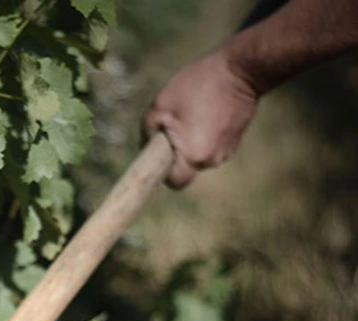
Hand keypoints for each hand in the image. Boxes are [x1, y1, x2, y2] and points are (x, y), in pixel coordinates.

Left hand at [143, 50, 259, 188]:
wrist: (242, 69)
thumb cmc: (199, 85)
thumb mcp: (161, 104)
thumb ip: (147, 131)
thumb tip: (147, 145)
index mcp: (193, 156)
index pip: (174, 182)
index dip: (164, 173)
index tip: (160, 156)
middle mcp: (212, 160)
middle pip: (186, 168)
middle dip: (176, 152)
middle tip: (173, 125)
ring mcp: (227, 151)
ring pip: (198, 156)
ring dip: (190, 141)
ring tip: (192, 113)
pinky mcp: (234, 141)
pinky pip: (211, 145)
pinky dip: (204, 134)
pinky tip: (206, 111)